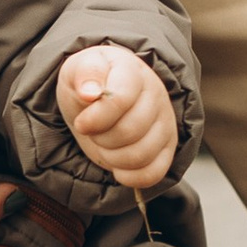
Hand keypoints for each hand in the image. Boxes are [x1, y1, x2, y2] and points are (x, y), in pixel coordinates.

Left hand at [56, 45, 179, 188]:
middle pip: (130, 131)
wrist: (100, 97)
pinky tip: (117, 166)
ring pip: (141, 155)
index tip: (81, 123)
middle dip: (101, 138)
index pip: (120, 99)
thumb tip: (89, 91)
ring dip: (112, 157)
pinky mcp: (168, 147)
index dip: (96, 118)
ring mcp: (166, 122)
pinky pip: (153, 173)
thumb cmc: (89, 83)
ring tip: (104, 144)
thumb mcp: (78, 69)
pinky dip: (129, 176)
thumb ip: (84, 74)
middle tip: (93, 132)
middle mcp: (157, 94)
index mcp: (133, 72)